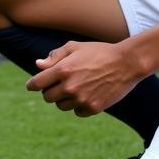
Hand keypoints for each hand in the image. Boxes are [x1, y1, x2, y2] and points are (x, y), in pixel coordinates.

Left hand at [25, 39, 140, 115]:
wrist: (126, 63)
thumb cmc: (98, 52)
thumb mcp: (75, 47)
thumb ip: (55, 56)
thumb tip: (38, 65)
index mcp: (63, 70)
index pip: (37, 83)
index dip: (32, 85)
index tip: (32, 85)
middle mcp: (70, 86)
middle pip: (47, 97)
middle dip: (50, 90)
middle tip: (59, 84)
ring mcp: (81, 99)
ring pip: (61, 106)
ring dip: (64, 99)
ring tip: (76, 87)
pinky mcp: (93, 108)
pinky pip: (76, 112)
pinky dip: (78, 105)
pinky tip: (87, 94)